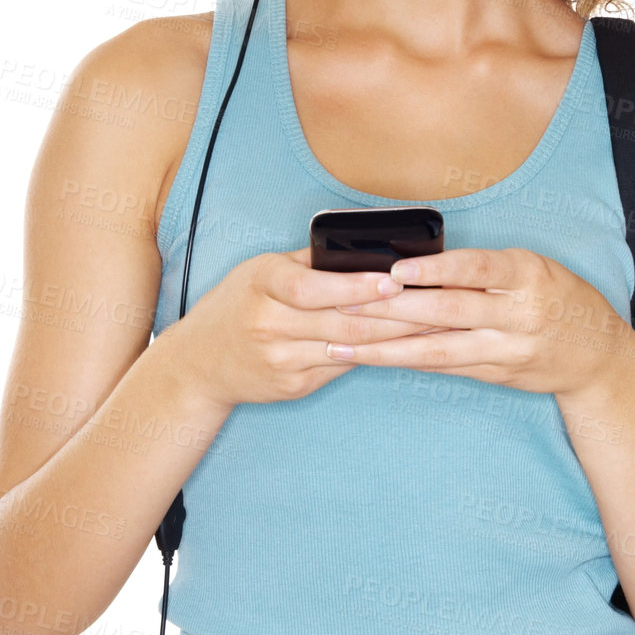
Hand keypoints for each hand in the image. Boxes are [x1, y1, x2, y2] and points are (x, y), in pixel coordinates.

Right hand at [161, 246, 449, 409]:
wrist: (199, 363)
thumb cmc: (238, 304)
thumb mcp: (261, 271)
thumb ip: (308, 261)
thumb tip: (367, 248)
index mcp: (261, 284)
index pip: (312, 286)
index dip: (355, 285)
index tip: (395, 280)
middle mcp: (267, 323)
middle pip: (339, 320)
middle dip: (394, 314)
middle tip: (434, 304)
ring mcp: (280, 359)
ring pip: (348, 347)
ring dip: (394, 338)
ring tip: (431, 326)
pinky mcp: (292, 385)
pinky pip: (341, 367)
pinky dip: (374, 356)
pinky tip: (402, 348)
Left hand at [327, 246, 634, 397]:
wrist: (598, 356)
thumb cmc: (556, 296)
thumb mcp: (532, 268)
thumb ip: (483, 269)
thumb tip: (415, 263)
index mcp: (527, 275)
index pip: (475, 270)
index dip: (433, 271)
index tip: (394, 271)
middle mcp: (518, 315)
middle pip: (447, 313)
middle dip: (392, 310)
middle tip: (345, 306)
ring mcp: (506, 350)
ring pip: (437, 349)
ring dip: (385, 347)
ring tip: (343, 341)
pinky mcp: (495, 374)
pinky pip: (443, 367)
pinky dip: (404, 362)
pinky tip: (372, 358)